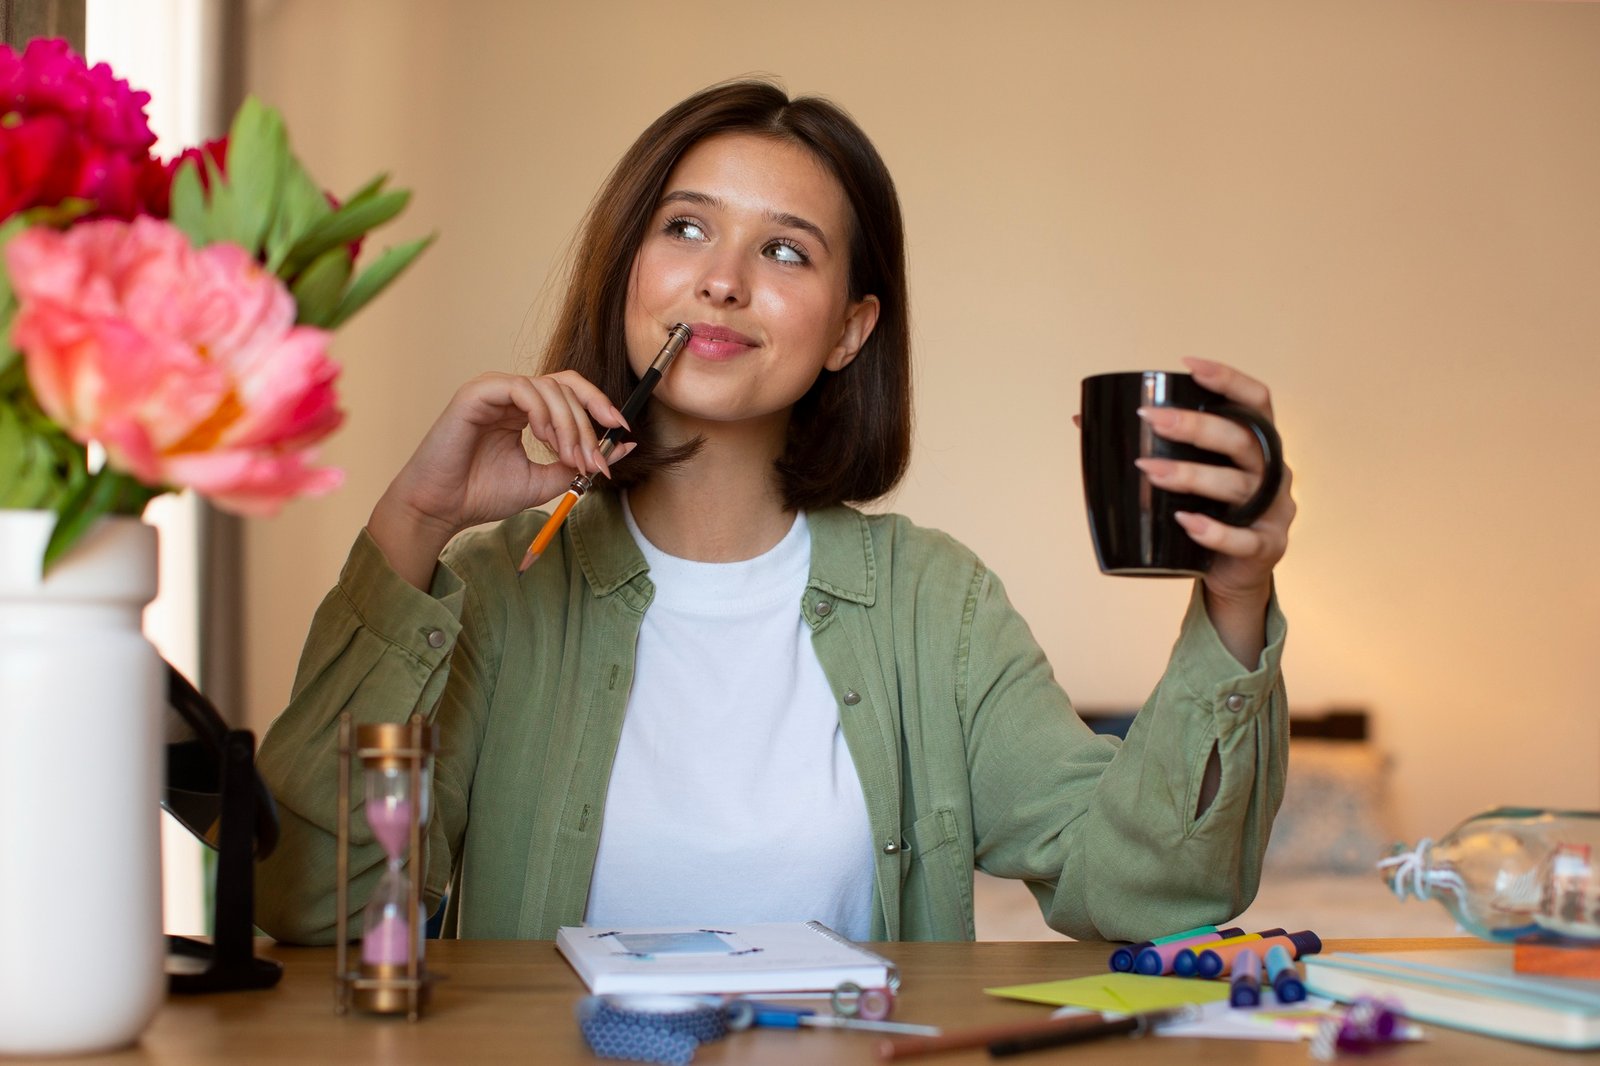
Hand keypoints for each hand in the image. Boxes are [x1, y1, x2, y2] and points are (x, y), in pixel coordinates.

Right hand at [368, 370, 632, 586]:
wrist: (443, 509)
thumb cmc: (483, 494)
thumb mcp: (545, 480)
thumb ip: (579, 462)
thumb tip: (623, 447)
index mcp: (525, 410)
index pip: (570, 392)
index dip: (599, 405)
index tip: (622, 431)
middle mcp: (510, 395)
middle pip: (566, 387)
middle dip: (587, 425)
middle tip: (593, 460)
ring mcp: (493, 389)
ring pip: (549, 387)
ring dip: (569, 424)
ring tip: (569, 458)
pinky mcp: (477, 392)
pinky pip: (522, 389)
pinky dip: (542, 412)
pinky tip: (544, 439)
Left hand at [1132, 358, 1295, 662]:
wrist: (1231, 574)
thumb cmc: (1207, 512)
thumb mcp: (1188, 477)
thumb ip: (1152, 447)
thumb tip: (1082, 421)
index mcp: (1258, 445)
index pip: (1256, 400)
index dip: (1228, 379)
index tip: (1187, 365)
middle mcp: (1274, 472)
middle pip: (1243, 438)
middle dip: (1196, 426)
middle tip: (1151, 419)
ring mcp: (1275, 511)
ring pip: (1238, 485)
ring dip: (1192, 475)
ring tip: (1149, 470)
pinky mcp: (1267, 547)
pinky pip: (1243, 539)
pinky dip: (1214, 531)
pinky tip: (1185, 521)